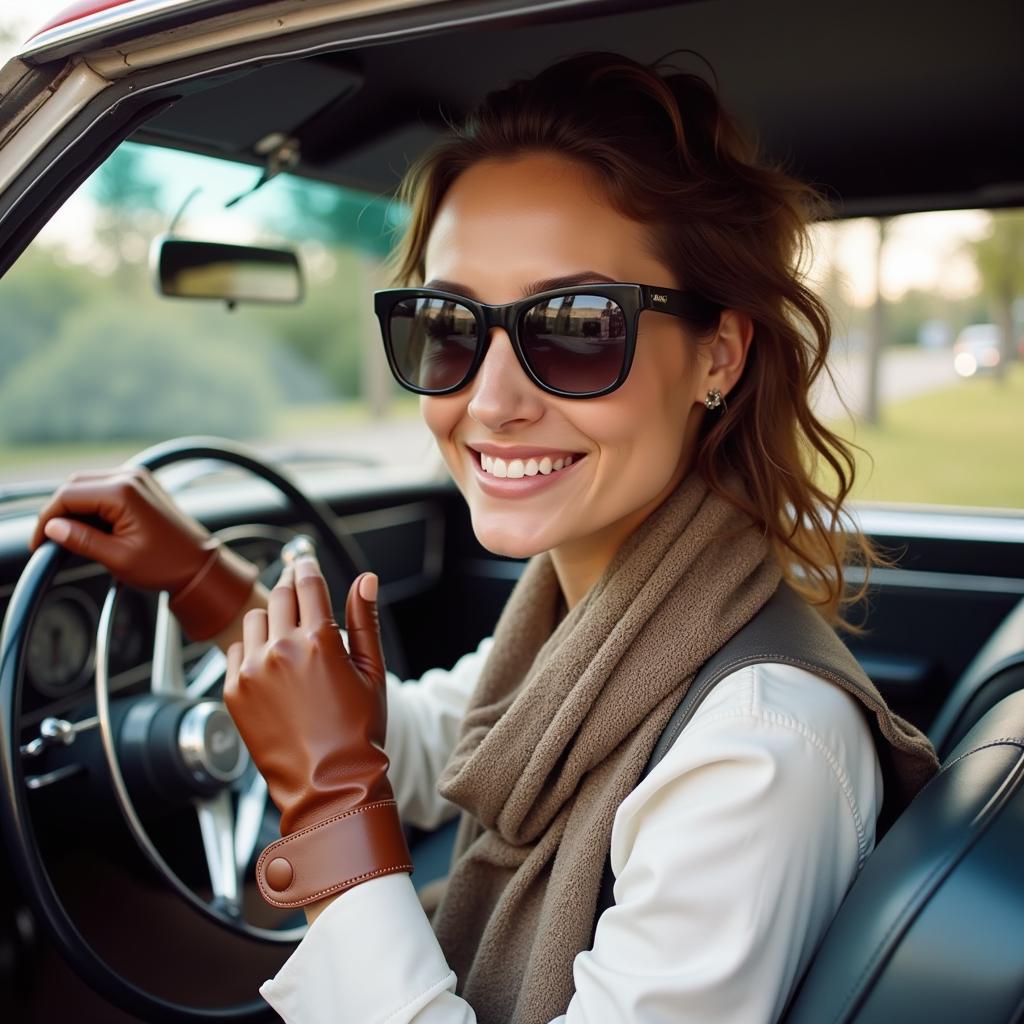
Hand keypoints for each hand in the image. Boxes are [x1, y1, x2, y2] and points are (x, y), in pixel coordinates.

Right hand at [30, 467, 256, 640]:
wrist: (200, 565)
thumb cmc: (167, 564)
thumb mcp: (118, 558)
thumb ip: (82, 541)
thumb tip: (53, 529)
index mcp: (123, 491)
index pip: (67, 496)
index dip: (47, 520)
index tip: (40, 543)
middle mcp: (130, 477)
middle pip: (75, 486)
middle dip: (59, 513)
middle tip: (53, 542)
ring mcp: (138, 479)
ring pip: (88, 486)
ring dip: (76, 510)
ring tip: (76, 540)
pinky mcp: (142, 486)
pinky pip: (105, 489)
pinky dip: (93, 507)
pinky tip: (94, 530)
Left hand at [223, 556, 410, 908]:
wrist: (327, 785)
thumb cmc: (357, 732)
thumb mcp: (372, 672)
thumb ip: (363, 620)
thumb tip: (366, 579)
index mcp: (319, 640)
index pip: (307, 584)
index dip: (307, 568)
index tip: (305, 562)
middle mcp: (281, 649)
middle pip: (279, 595)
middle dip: (290, 589)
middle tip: (299, 595)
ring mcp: (252, 670)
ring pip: (254, 620)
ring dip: (271, 620)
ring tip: (288, 641)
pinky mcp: (232, 691)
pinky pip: (235, 651)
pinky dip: (251, 650)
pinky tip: (271, 667)